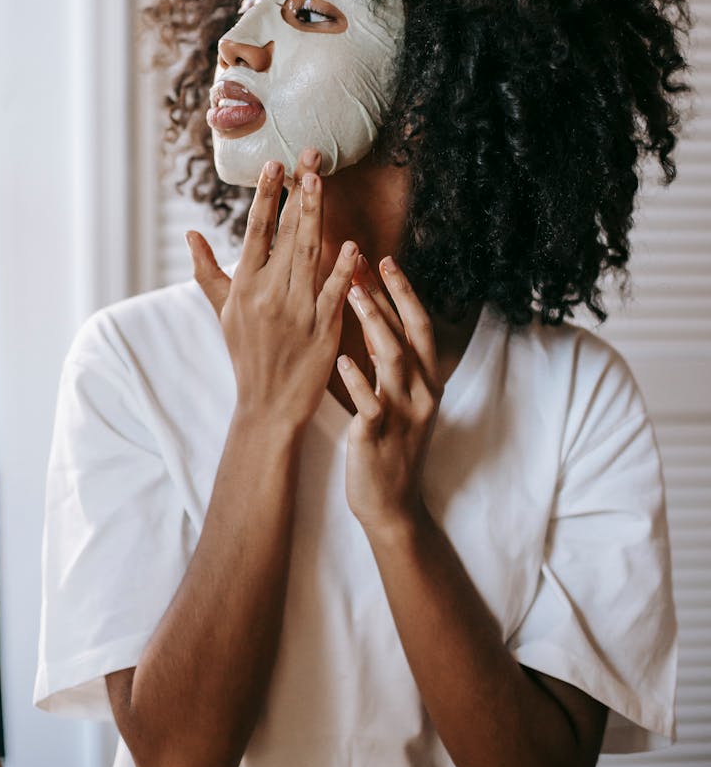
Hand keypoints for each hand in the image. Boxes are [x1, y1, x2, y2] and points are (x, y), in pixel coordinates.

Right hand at [186, 149, 357, 435]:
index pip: (257, 232)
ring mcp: (296, 312)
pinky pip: (333, 294)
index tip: (275, 165)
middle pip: (286, 235)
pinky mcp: (322, 331)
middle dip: (298, 193)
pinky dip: (341, 269)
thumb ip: (208, 271)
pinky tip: (351, 244)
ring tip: (322, 181)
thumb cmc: (246, 355)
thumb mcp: (222, 312)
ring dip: (316, 216)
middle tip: (309, 156)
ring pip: (309, 255)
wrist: (267, 406)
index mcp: (244, 287)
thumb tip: (191, 234)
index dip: (267, 197)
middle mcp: (268, 294)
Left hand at [338, 256, 442, 534]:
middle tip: (366, 263)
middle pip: (412, 332)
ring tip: (350, 294)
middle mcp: (421, 392)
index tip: (385, 261)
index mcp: (426, 381)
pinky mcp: (378, 435)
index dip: (404, 292)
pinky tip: (341, 360)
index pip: (419, 325)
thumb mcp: (397, 398)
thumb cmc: (387, 446)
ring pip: (393, 358)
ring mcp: (403, 414)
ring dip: (373, 322)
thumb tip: (375, 318)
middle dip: (391, 295)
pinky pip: (370, 402)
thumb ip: (390, 361)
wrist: (390, 505)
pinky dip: (357, 380)